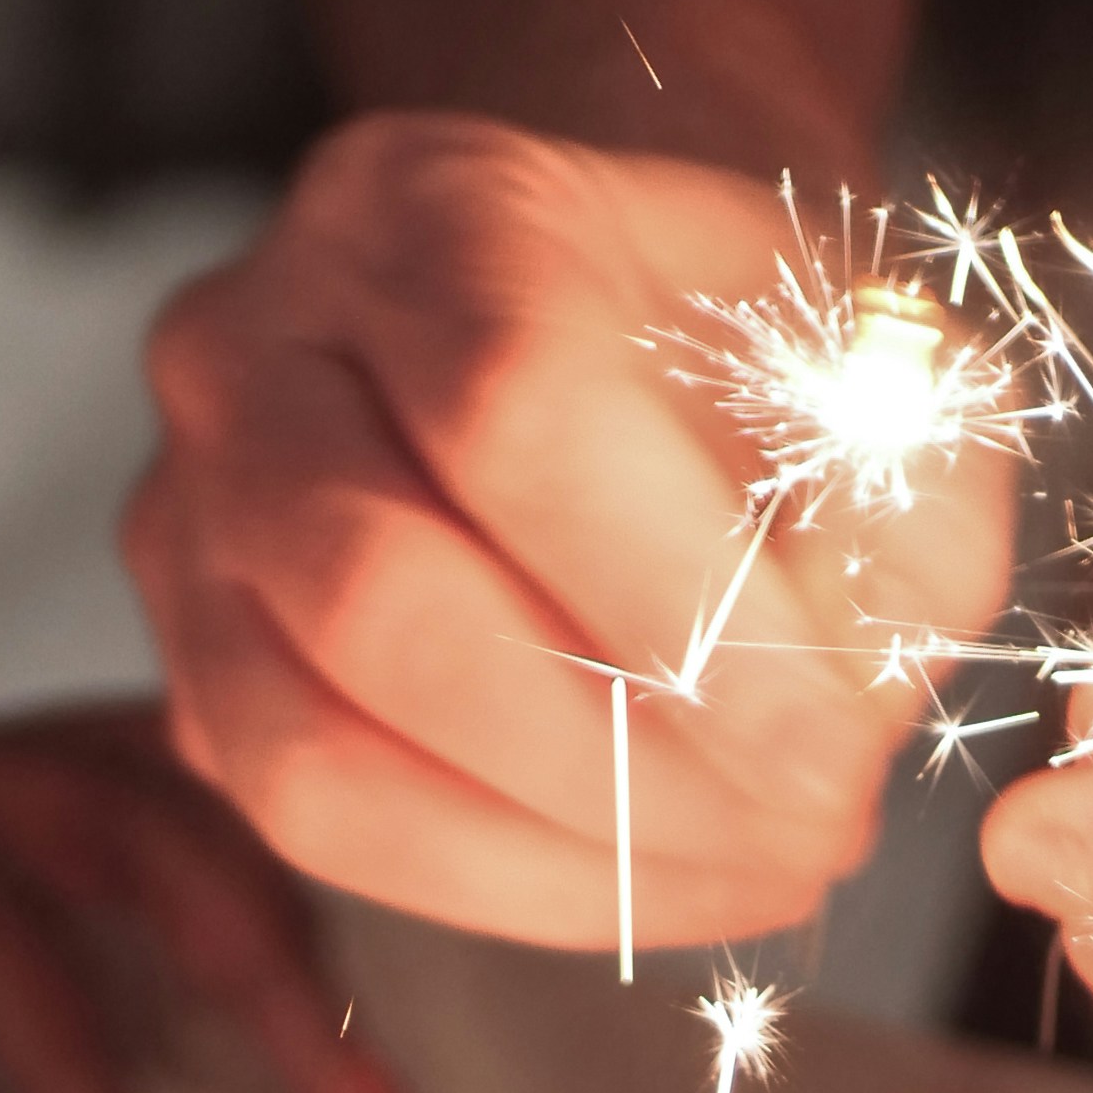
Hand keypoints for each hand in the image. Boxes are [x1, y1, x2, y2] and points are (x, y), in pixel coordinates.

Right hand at [124, 110, 1014, 950]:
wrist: (579, 315)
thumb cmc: (729, 344)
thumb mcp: (878, 364)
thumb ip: (907, 495)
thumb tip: (855, 695)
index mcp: (422, 205)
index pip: (515, 408)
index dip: (679, 611)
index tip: (833, 754)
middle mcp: (249, 347)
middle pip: (380, 600)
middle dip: (615, 772)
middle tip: (798, 840)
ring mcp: (185, 519)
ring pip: (311, 752)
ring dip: (552, 862)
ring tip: (739, 878)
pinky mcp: (187, 673)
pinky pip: (308, 825)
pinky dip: (494, 887)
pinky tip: (646, 886)